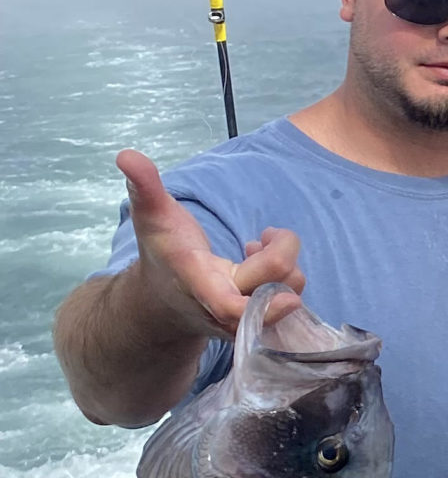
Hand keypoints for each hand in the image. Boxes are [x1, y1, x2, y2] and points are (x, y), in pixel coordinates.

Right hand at [118, 150, 303, 340]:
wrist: (161, 298)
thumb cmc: (162, 251)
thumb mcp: (151, 216)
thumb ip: (144, 187)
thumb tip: (127, 156)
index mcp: (198, 284)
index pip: (231, 306)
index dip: (264, 305)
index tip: (290, 288)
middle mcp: (221, 309)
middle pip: (272, 293)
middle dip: (282, 256)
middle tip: (267, 234)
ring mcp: (240, 320)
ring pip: (286, 297)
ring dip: (285, 266)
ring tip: (260, 246)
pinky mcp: (255, 321)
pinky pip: (287, 304)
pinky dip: (286, 279)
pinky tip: (263, 262)